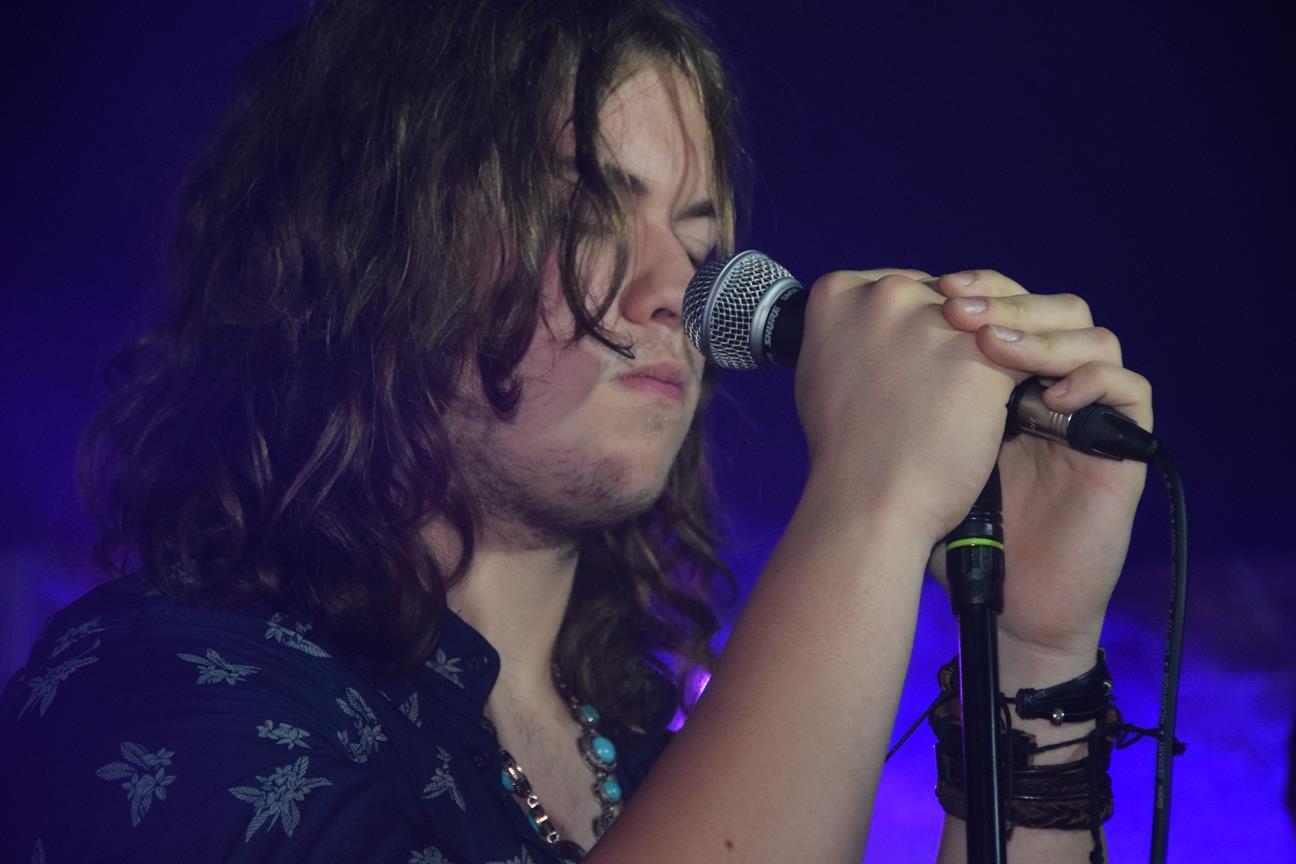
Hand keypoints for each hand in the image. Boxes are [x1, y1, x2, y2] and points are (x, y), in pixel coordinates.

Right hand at [794, 269, 1017, 546]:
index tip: (918, 354)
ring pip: (984, 320)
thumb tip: (871, 323)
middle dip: (952, 331)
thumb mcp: (819, 371)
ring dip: (988, 351)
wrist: (869, 500)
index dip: (914, 321)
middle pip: (942, 296)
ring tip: (983, 393)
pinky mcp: (983, 353)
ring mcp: (935, 320)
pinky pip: (1017, 351)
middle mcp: (885, 293)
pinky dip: (1017, 375)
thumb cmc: (842, 451)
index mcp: (837, 292)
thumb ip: (848, 333)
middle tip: (953, 377)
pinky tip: (1012, 403)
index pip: (897, 286)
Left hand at [935, 270, 1151, 674]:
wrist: (999, 599)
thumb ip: (902, 395)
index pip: (1006, 304)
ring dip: (1044, 336)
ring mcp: (1087, 414)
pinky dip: (1093, 382)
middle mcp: (1049, 386)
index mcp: (1001, 379)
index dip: (978, 289)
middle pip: (1050, 308)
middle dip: (1006, 302)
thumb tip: (858, 333)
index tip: (934, 290)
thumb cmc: (949, 531)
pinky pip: (1130, 390)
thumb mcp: (914, 452)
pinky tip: (1047, 400)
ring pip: (1094, 337)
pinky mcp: (1121, 449)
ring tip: (992, 351)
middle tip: (960, 311)